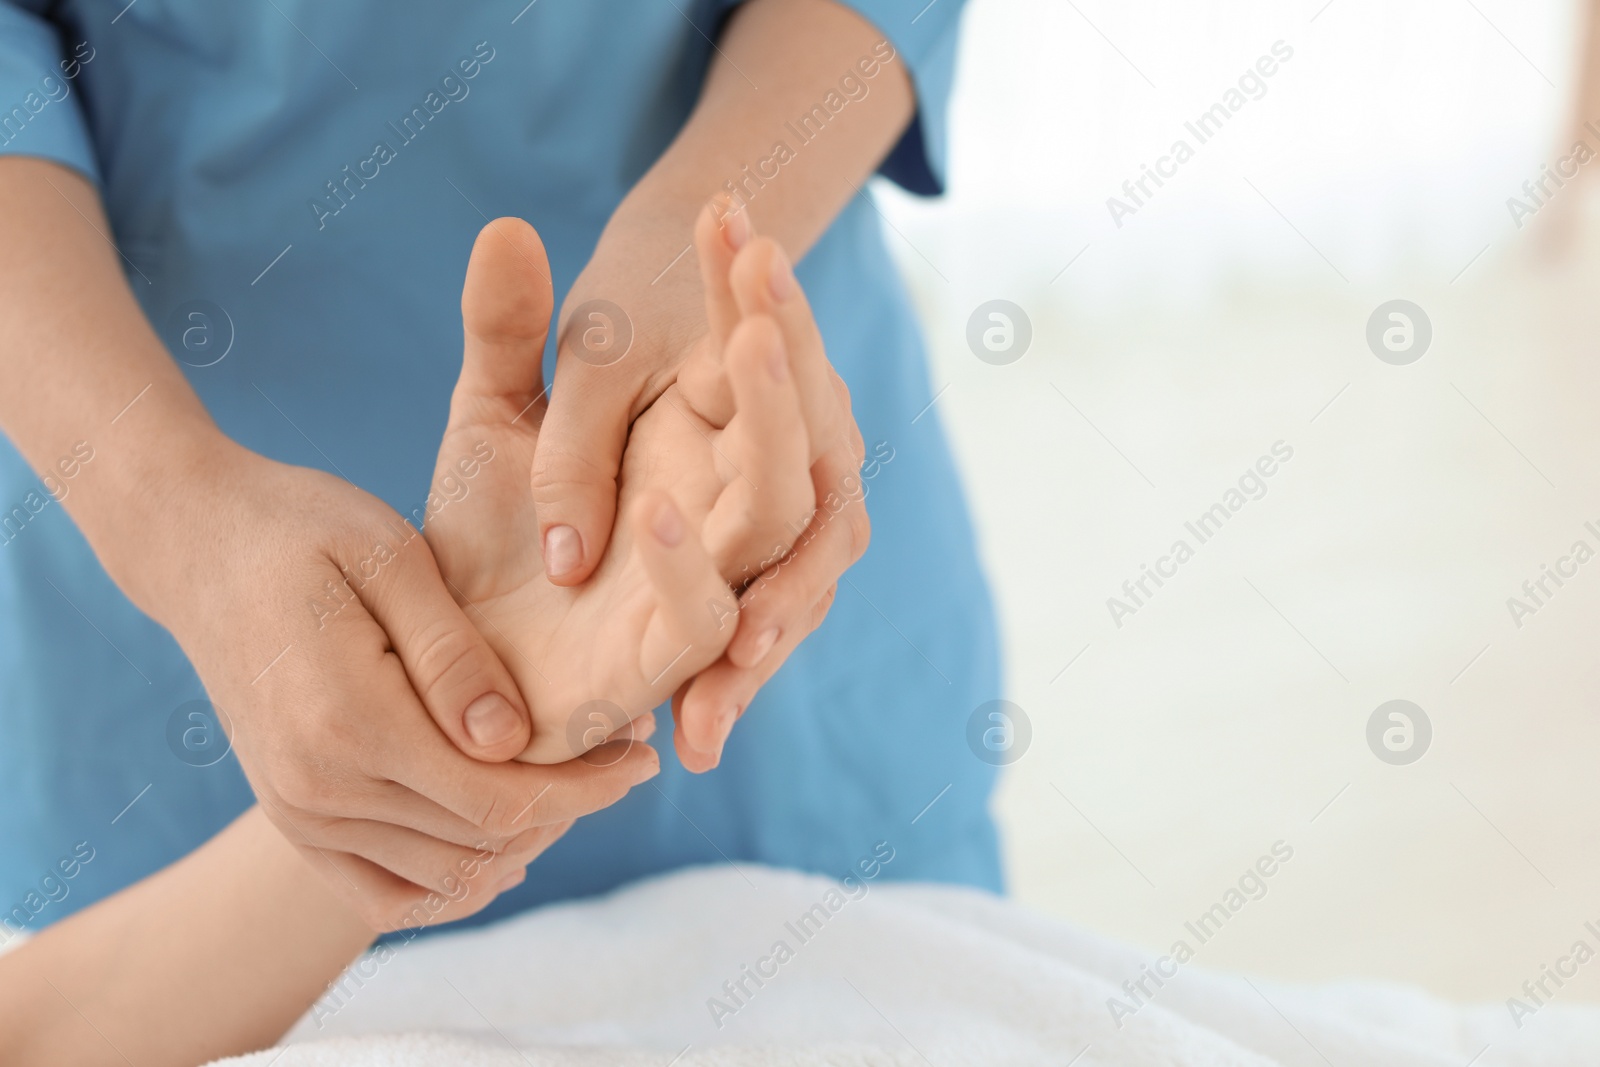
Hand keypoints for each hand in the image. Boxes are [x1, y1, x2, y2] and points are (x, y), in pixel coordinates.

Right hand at [150, 443, 658, 930]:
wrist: (199, 544)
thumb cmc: (303, 530)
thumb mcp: (391, 560)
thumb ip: (454, 657)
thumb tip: (513, 743)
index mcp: (349, 725)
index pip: (498, 801)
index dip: (586, 790)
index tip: (641, 752)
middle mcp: (316, 791)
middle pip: (480, 845)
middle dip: (567, 807)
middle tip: (621, 750)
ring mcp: (298, 815)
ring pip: (442, 878)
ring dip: (518, 842)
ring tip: (571, 779)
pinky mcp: (293, 818)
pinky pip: (383, 894)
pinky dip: (451, 881)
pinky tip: (502, 841)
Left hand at [532, 200, 869, 769]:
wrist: (466, 655)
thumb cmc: (490, 525)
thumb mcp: (496, 412)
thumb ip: (506, 332)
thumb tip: (504, 228)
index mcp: (719, 445)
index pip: (762, 353)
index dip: (754, 287)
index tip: (722, 209)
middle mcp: (739, 510)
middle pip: (808, 429)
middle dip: (790, 344)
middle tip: (762, 260)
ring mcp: (726, 585)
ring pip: (800, 524)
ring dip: (778, 428)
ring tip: (753, 342)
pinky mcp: (679, 656)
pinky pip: (709, 615)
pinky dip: (692, 568)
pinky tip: (655, 510)